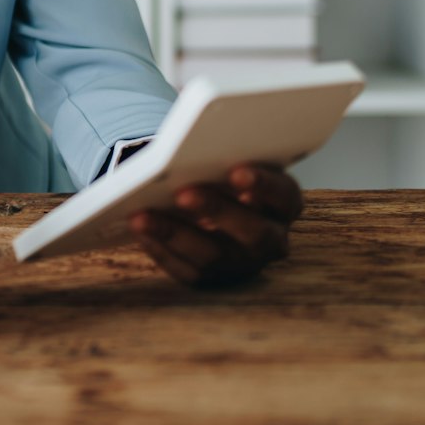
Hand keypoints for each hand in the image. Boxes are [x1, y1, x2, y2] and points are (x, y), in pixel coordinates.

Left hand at [127, 162, 302, 287]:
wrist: (212, 208)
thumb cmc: (222, 175)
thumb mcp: (230, 163)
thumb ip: (225, 155)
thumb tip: (197, 145)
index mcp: (283, 205)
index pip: (284, 197)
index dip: (264, 185)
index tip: (236, 171)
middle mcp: (270, 239)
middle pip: (252, 232)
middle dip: (216, 211)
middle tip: (183, 192)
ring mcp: (242, 264)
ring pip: (214, 256)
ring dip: (175, 234)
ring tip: (142, 216)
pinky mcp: (212, 279)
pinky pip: (187, 271)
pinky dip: (161, 250)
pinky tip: (139, 229)